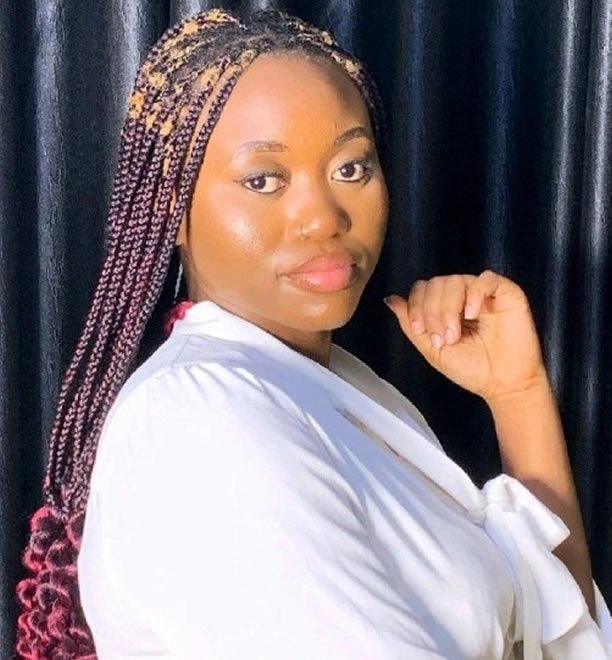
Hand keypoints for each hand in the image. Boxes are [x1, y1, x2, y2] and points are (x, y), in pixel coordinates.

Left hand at [384, 271, 546, 403]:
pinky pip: (486, 279)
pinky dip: (474, 294)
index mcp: (445, 306)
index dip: (416, 305)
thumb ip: (411, 325)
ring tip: (455, 335)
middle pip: (436, 283)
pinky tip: (472, 314)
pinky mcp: (506, 293)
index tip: (421, 330)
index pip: (423, 289)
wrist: (503, 385)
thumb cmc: (470, 369)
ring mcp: (484, 293)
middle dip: (432, 311)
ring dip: (449, 308)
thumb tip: (390, 299)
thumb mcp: (431, 349)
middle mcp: (463, 295)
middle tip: (443, 339)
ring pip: (455, 281)